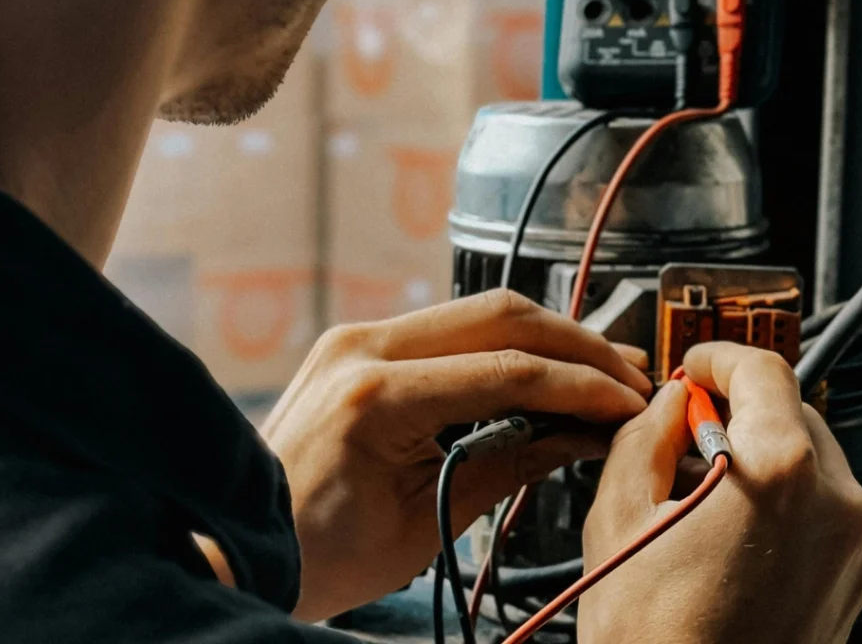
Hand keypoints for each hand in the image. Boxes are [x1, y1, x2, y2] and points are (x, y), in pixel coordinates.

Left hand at [262, 290, 652, 620]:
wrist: (237, 538)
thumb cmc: (314, 550)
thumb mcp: (423, 525)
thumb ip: (507, 466)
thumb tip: (577, 435)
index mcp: (378, 396)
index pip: (508, 370)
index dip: (579, 385)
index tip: (624, 402)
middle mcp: (365, 344)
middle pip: (499, 314)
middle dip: (574, 342)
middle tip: (624, 373)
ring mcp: (360, 335)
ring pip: (478, 310)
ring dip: (544, 335)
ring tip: (596, 366)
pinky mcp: (362, 342)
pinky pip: (449, 327)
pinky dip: (503, 343)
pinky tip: (538, 366)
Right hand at [581, 342, 861, 643]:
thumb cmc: (653, 636)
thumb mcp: (620, 510)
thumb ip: (645, 432)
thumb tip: (667, 404)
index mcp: (777, 471)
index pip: (763, 368)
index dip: (720, 355)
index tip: (695, 364)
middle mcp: (832, 504)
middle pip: (791, 408)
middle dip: (738, 404)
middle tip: (688, 419)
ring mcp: (851, 547)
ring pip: (810, 457)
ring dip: (760, 448)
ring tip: (702, 478)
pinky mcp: (853, 582)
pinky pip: (822, 507)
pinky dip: (782, 494)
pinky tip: (730, 523)